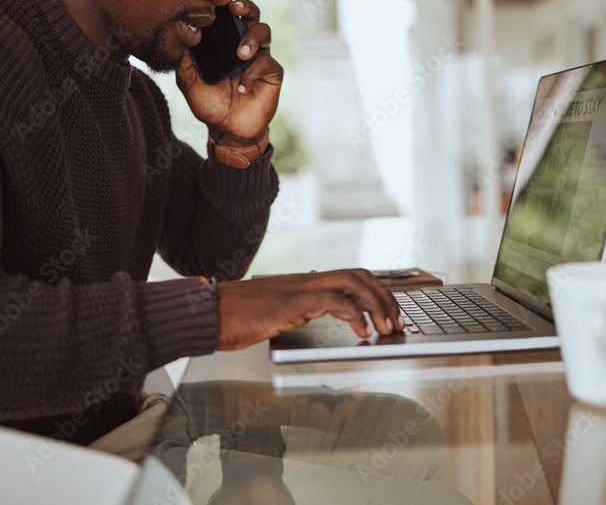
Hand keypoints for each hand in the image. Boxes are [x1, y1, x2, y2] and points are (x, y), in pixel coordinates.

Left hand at [176, 0, 282, 147]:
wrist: (227, 130)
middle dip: (246, 7)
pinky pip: (268, 62)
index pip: (228, 16)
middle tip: (235, 10)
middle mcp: (244, 44)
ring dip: (252, 39)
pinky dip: (255, 70)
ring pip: (264, 32)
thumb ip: (184, 59)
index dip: (226, 4)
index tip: (217, 1)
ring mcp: (260, 57)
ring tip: (240, 55)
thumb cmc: (209, 103)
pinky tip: (243, 85)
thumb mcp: (189, 81)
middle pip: (252, 14)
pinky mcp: (272, 73)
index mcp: (225, 41)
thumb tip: (180, 33)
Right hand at [213, 270, 404, 350]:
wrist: (208, 313)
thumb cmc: (235, 316)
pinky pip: (334, 300)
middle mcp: (306, 280)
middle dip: (385, 297)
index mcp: (303, 282)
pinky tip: (361, 332)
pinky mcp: (293, 303)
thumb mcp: (274, 309)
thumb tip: (320, 306)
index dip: (377, 291)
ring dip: (377, 304)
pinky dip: (355, 314)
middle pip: (359, 274)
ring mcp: (300, 289)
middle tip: (397, 321)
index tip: (391, 312)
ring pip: (353, 282)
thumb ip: (298, 305)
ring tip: (386, 327)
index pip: (350, 276)